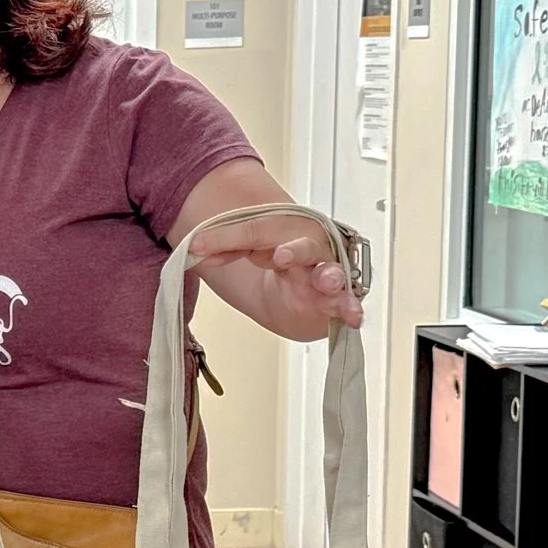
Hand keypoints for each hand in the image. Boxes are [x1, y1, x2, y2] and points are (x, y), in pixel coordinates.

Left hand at [190, 214, 364, 329]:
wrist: (304, 289)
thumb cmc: (281, 262)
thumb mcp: (248, 250)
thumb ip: (223, 248)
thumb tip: (194, 251)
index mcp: (288, 231)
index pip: (256, 231)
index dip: (226, 239)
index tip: (197, 246)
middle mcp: (312, 250)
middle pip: (304, 248)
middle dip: (294, 252)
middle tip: (281, 256)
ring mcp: (328, 275)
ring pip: (330, 274)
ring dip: (329, 277)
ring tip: (326, 281)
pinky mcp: (337, 301)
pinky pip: (347, 304)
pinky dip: (351, 310)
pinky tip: (353, 316)